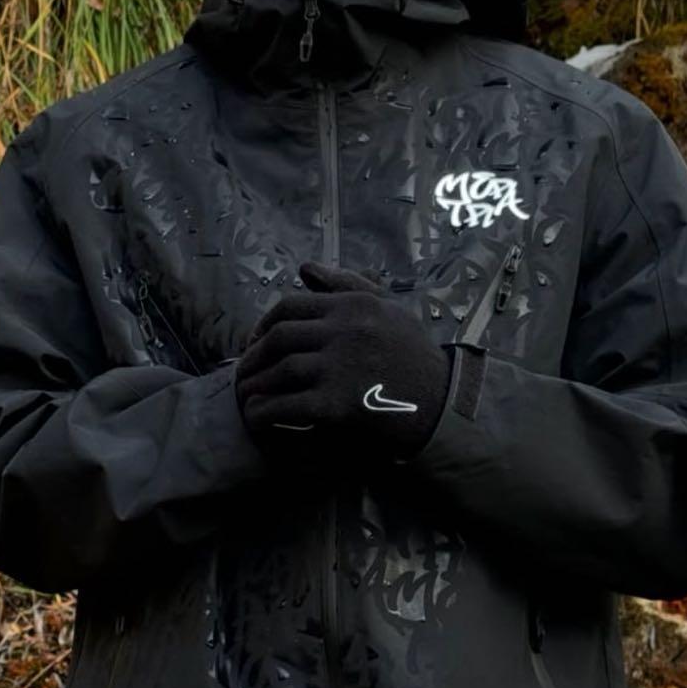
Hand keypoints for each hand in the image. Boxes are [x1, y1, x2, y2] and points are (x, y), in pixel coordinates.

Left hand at [234, 260, 450, 465]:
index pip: (290, 307)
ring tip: (246, 397)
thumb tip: (305, 268)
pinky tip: (256, 419)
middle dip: (253, 357)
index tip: (255, 343)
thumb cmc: (415, 357)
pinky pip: (287, 405)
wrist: (442, 405)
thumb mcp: (389, 309)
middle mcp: (344, 330)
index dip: (263, 325)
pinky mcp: (337, 403)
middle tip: (244, 373)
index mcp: (353, 305)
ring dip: (254, 386)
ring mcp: (340, 367)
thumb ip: (348, 285)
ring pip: (279, 370)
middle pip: (279, 338)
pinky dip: (265, 413)